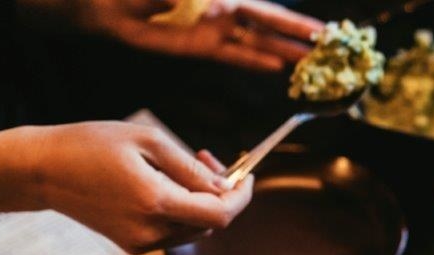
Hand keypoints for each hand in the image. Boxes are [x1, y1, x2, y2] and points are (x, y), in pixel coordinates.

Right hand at [27, 121, 251, 252]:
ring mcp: (142, 243)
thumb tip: (224, 186)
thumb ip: (191, 167)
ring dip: (201, 201)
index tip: (248, 178)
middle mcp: (151, 231)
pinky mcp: (134, 246)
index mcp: (155, 203)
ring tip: (184, 166)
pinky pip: (175, 232)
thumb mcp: (147, 140)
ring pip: (195, 229)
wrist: (43, 171)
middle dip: (220, 192)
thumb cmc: (90, 146)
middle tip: (207, 157)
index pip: (220, 214)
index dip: (241, 198)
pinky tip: (167, 185)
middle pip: (211, 223)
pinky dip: (182, 211)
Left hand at [78, 0, 321, 71]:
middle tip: (329, 49)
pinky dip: (255, 61)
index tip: (321, 31)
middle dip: (299, 36)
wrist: (104, 2)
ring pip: (258, 41)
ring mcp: (213, 28)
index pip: (265, 10)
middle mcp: (223, 9)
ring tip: (311, 64)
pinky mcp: (201, 45)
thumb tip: (218, 6)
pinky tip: (275, 69)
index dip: (293, 22)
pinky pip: (235, 55)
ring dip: (284, 52)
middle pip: (269, 25)